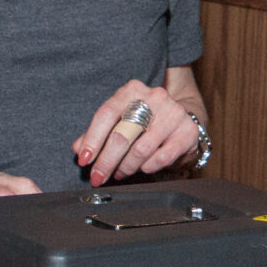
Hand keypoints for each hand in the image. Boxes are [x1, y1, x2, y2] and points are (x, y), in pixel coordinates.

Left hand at [74, 79, 200, 185]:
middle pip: (122, 134)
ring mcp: (174, 114)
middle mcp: (154, 97)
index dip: (92, 139)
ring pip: (141, 149)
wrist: (183, 116)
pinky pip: (161, 157)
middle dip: (106, 161)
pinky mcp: (188, 131)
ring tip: (119, 173)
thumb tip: (78, 148)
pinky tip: (142, 168)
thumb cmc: (146, 119)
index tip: (84, 159)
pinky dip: (147, 167)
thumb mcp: (121, 118)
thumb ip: (98, 132)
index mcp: (132, 90)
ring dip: (126, 167)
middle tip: (98, 176)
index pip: (106, 114)